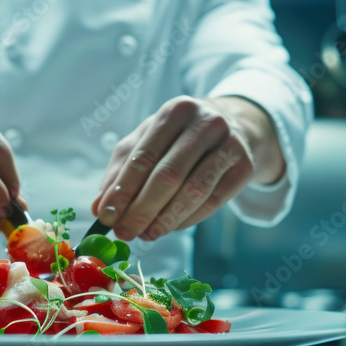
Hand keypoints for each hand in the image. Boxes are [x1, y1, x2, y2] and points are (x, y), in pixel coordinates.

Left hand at [90, 96, 284, 240]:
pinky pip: (214, 201)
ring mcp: (230, 143)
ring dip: (166, 219)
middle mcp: (205, 122)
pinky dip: (188, 219)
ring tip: (146, 235)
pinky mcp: (245, 165)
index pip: (143, 156)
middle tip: (125, 232)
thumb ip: (120, 171)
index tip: (106, 216)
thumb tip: (100, 208)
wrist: (233, 124)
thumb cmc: (179, 136)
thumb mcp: (146, 141)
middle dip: (142, 209)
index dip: (122, 190)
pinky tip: (170, 227)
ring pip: (193, 192)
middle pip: (168, 176)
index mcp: (175, 110)